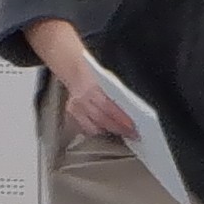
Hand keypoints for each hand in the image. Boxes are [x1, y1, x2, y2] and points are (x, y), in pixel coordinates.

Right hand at [28, 22, 130, 142]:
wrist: (75, 70)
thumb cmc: (93, 74)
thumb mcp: (107, 78)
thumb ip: (116, 93)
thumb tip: (132, 107)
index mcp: (91, 88)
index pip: (108, 107)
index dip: (121, 119)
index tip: (132, 127)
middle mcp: (81, 99)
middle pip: (101, 119)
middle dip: (118, 128)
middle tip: (132, 133)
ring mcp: (75, 108)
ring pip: (93, 127)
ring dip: (109, 131)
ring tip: (122, 132)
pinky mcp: (72, 114)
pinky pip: (86, 128)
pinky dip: (98, 130)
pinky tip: (107, 129)